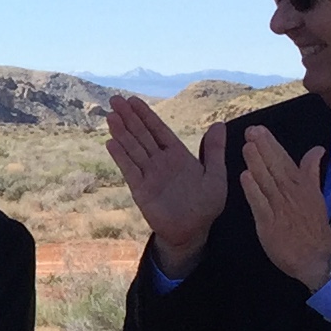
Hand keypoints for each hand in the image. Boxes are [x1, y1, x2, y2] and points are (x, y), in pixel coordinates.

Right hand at [105, 99, 228, 276]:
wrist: (192, 231)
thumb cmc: (206, 205)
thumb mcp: (215, 175)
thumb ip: (214, 150)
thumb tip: (219, 123)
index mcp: (177, 155)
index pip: (158, 130)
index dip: (146, 115)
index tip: (133, 100)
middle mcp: (160, 162)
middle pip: (142, 135)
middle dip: (129, 117)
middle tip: (115, 99)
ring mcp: (149, 175)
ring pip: (133, 149)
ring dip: (122, 132)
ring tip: (111, 116)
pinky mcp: (141, 190)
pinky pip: (130, 170)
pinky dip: (121, 157)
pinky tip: (111, 143)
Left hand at [239, 128, 330, 292]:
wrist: (317, 257)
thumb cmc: (313, 226)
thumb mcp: (316, 194)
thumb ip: (311, 171)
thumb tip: (317, 149)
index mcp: (303, 185)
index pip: (285, 160)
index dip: (272, 145)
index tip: (260, 129)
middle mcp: (292, 193)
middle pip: (276, 166)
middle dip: (264, 147)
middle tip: (251, 130)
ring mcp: (280, 207)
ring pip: (267, 181)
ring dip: (257, 163)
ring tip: (247, 146)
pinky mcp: (270, 223)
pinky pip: (260, 203)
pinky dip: (253, 189)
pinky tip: (244, 176)